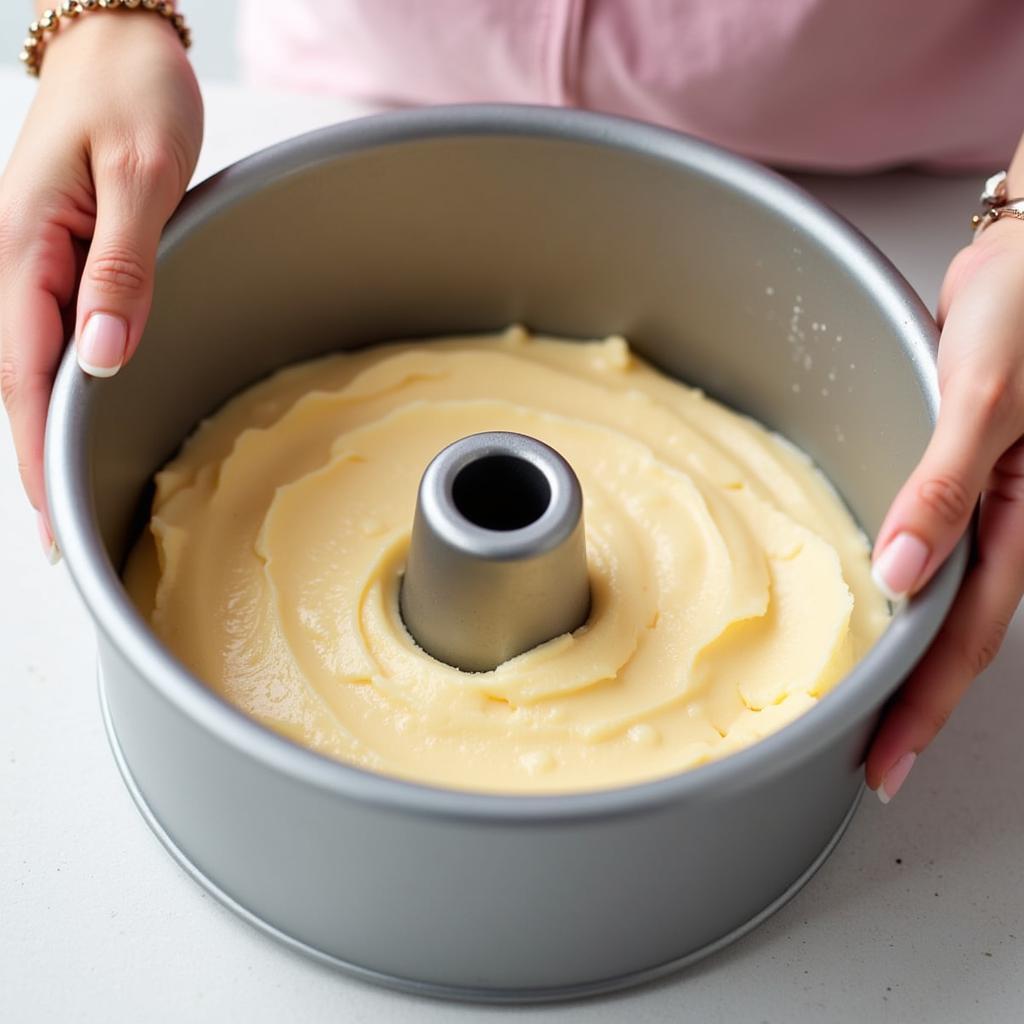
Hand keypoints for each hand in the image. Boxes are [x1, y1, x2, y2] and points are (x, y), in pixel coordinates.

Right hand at [0, 11, 201, 555]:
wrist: (119, 43)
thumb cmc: (132, 94)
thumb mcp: (142, 178)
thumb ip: (123, 268)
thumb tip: (102, 355)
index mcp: (23, 249)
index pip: (23, 377)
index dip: (37, 452)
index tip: (55, 516)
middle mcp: (15, 263)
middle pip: (20, 384)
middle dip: (39, 459)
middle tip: (64, 536)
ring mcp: (32, 263)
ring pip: (32, 367)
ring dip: (47, 431)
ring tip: (69, 497)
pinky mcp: (57, 259)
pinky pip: (52, 337)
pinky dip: (63, 388)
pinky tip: (78, 418)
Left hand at [866, 217, 1023, 801]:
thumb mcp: (985, 398)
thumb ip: (945, 485)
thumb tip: (902, 573)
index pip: (966, 638)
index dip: (922, 705)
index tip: (884, 762)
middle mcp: (1005, 525)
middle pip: (953, 636)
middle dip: (910, 702)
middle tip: (864, 759)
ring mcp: (980, 506)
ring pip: (940, 601)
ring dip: (902, 654)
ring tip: (857, 704)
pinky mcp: (953, 477)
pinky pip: (926, 547)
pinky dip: (897, 589)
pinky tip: (868, 609)